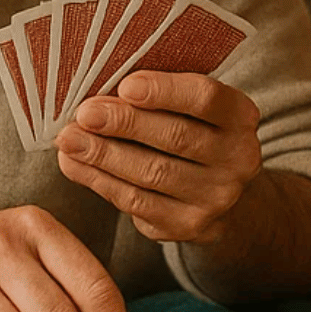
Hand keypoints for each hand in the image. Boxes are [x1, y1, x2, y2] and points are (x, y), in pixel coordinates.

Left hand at [55, 70, 262, 242]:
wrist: (223, 194)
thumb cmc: (196, 134)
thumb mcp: (195, 108)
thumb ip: (163, 95)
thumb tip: (103, 85)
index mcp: (241, 117)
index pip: (206, 99)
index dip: (165, 91)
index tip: (125, 85)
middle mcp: (238, 159)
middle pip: (176, 137)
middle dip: (124, 123)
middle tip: (84, 113)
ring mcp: (216, 197)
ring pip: (152, 173)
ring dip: (103, 155)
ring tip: (68, 139)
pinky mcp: (189, 226)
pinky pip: (137, 202)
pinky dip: (100, 181)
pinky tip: (75, 165)